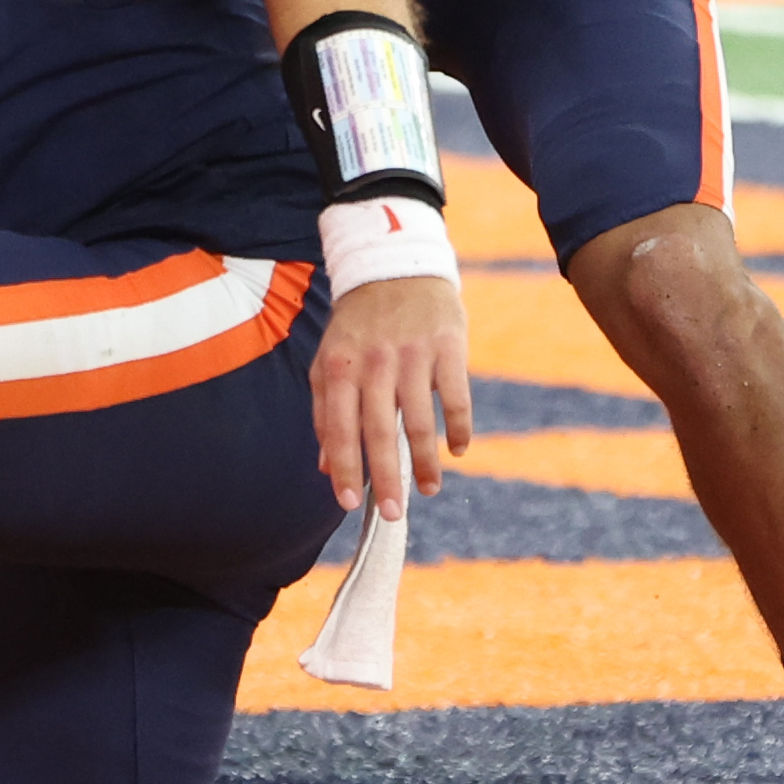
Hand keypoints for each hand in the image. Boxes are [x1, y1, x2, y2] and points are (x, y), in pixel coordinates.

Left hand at [310, 272, 471, 518]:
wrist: (396, 269)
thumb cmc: (358, 326)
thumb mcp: (330, 360)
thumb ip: (324, 412)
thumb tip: (325, 467)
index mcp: (340, 367)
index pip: (339, 428)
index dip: (345, 468)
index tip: (349, 503)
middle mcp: (374, 363)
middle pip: (380, 432)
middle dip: (386, 478)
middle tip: (395, 514)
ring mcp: (412, 355)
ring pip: (421, 422)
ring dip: (426, 463)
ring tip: (429, 489)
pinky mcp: (448, 347)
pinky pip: (456, 398)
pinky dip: (459, 429)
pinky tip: (458, 451)